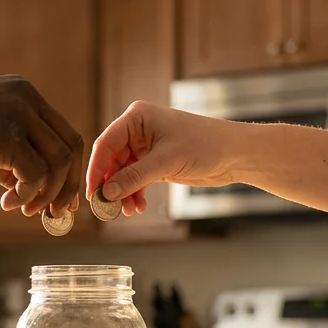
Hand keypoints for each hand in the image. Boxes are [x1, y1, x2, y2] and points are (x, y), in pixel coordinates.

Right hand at [0, 76, 83, 216]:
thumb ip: (13, 158)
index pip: (64, 133)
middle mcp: (26, 99)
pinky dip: (27, 194)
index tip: (60, 198)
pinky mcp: (5, 137)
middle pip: (71, 147)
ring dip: (47, 194)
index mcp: (24, 95)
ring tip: (25, 209)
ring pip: (58, 162)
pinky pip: (35, 174)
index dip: (69, 170)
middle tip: (55, 213)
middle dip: (68, 185)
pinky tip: (7, 202)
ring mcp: (17, 115)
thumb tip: (37, 191)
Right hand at [86, 102, 236, 215]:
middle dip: (111, 185)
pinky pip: (136, 180)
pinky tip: (137, 206)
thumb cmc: (206, 144)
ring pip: (123, 173)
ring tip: (126, 210)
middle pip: (111, 160)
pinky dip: (135, 194)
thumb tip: (108, 192)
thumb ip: (134, 177)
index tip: (92, 192)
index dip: (96, 169)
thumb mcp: (166, 161)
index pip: (105, 144)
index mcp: (137, 118)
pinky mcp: (156, 163)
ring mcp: (147, 147)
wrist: (234, 154)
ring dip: (123, 193)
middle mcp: (138, 130)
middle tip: (107, 207)